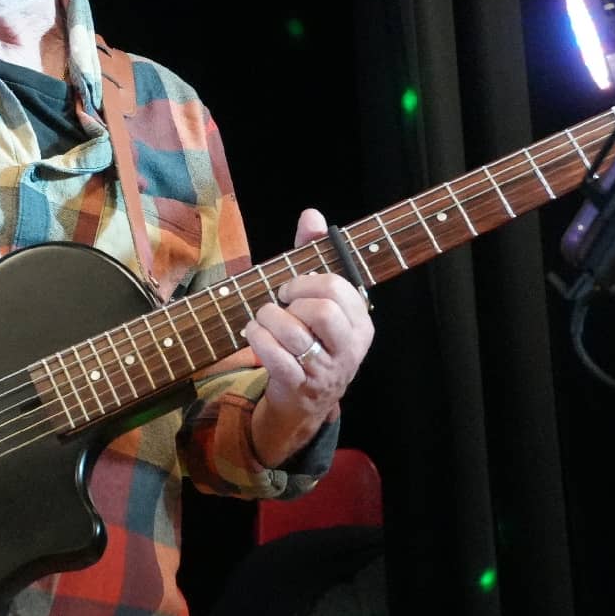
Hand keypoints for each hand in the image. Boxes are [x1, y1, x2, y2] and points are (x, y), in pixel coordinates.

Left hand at [243, 209, 373, 464]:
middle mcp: (350, 348)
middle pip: (323, 310)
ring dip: (268, 319)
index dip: (306, 281)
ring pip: (295, 332)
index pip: (339, 288)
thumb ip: (314, 254)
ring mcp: (326, 370)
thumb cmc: (310, 338)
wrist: (303, 399)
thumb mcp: (316, 298)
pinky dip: (257, 339)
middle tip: (280, 304)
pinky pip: (275, 356)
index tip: (291, 288)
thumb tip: (312, 215)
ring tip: (262, 320)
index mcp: (360, 323)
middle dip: (291, 300)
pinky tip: (254, 335)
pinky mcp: (300, 386)